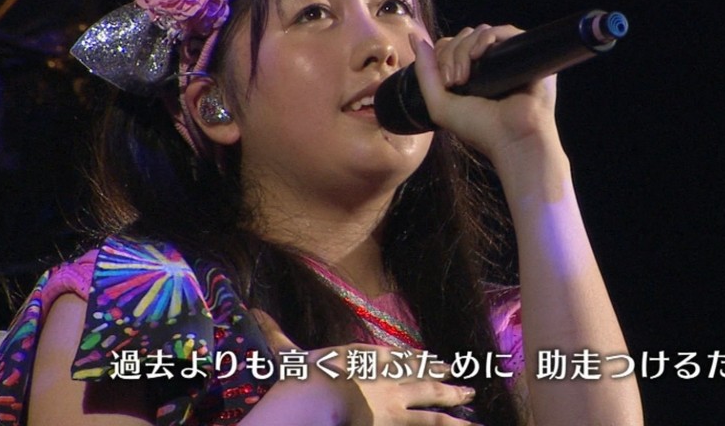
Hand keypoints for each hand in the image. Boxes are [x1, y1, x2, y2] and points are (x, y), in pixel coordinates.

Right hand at [253, 309, 478, 425]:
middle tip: (460, 377)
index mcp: (366, 356)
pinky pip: (429, 422)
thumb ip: (275, 334)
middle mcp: (387, 373)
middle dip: (441, 375)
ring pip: (431, 396)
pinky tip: (467, 424)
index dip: (415, 359)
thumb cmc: (305, 377)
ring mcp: (396, 398)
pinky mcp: (398, 420)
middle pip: (419, 373)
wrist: (321, 399)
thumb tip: (252, 310)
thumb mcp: (290, 354)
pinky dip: (449, 422)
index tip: (432, 359)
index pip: (396, 356)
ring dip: (453, 396)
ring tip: (471, 397)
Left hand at [408, 26, 561, 162]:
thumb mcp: (440, 105)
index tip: (445, 82)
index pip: (450, 46)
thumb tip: (414, 37)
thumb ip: (424, 72)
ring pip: (479, 33)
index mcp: (470, 74)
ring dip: (465, 50)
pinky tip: (479, 55)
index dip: (441, 56)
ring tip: (466, 78)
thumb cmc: (480, 128)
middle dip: (451, 55)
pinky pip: (503, 30)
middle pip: (462, 38)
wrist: (515, 139)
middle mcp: (488, 63)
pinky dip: (486, 37)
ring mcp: (506, 56)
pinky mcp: (525, 51)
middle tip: (454, 82)